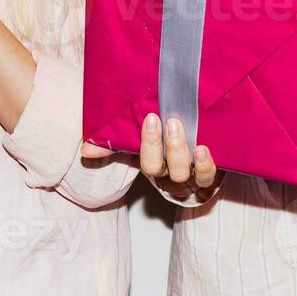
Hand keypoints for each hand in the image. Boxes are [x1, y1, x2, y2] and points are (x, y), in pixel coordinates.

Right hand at [84, 114, 219, 203]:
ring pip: (186, 174)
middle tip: (166, 120)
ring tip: (184, 131)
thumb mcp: (141, 145)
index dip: (148, 144)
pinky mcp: (210, 175)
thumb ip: (114, 145)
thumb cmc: (167, 148)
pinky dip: (206, 165)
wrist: (204, 155)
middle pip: (163, 169)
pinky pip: (209, 176)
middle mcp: (170, 175)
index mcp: (153, 166)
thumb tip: (85, 149)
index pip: (145, 161)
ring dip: (183, 153)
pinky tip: (204, 151)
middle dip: (162, 146)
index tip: (151, 118)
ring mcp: (191, 177)